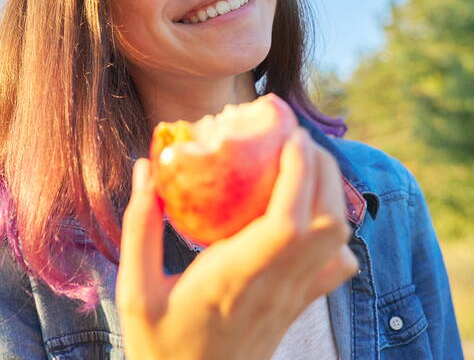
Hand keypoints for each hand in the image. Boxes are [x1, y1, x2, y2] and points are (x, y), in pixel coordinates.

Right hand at [116, 127, 358, 359]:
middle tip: (292, 135)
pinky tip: (308, 214)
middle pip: (328, 222)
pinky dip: (337, 230)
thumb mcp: (134, 290)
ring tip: (301, 161)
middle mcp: (275, 287)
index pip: (288, 223)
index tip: (287, 134)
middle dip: (321, 168)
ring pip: (339, 239)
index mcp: (234, 278)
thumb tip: (145, 167)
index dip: (298, 173)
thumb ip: (139, 227)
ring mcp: (294, 298)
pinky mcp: (300, 305)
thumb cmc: (159, 345)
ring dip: (330, 192)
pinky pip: (338, 265)